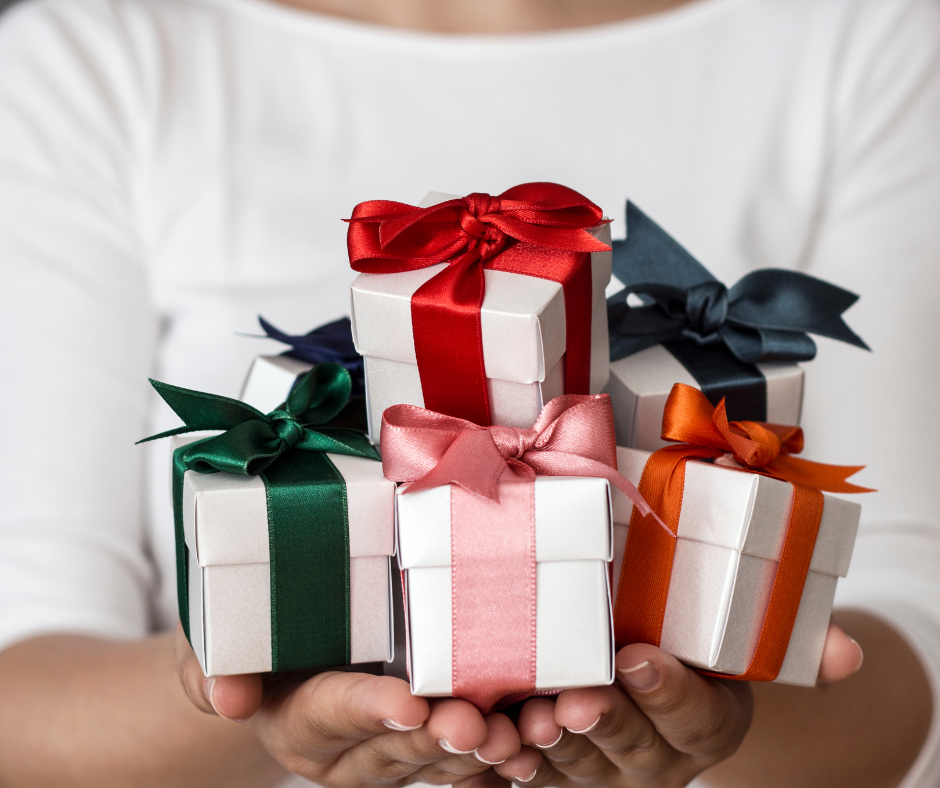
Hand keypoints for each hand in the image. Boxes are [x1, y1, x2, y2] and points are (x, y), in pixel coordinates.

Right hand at [174, 625, 519, 786]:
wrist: (286, 666)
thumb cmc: (258, 642)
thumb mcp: (218, 642)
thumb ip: (215, 666)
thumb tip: (227, 696)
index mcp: (299, 721)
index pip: (334, 713)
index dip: (370, 710)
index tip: (408, 703)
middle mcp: (348, 752)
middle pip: (396, 746)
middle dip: (437, 737)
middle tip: (477, 724)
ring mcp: (391, 754)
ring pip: (438, 758)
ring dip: (480, 752)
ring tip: (518, 737)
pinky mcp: (427, 745)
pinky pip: (466, 760)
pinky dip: (501, 756)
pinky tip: (536, 745)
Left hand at [492, 620, 862, 786]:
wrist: (649, 680)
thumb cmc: (692, 647)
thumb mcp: (738, 639)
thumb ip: (789, 641)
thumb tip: (851, 653)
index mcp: (709, 724)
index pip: (697, 717)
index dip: (670, 692)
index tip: (639, 658)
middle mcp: (660, 759)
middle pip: (633, 746)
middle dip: (606, 723)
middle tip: (579, 699)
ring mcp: (605, 771)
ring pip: (577, 766)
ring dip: (551, 747)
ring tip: (530, 719)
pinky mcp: (557, 773)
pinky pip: (534, 776)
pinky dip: (512, 763)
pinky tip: (496, 745)